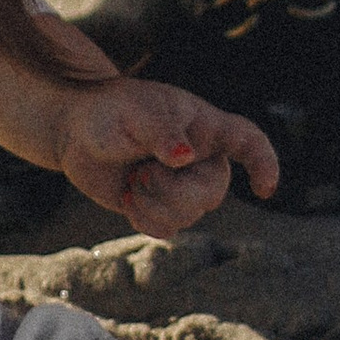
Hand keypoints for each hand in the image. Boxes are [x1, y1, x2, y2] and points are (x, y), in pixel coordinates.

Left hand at [48, 76, 277, 236]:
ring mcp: (180, 185)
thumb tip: (186, 158)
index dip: (264, 163)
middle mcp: (199, 158)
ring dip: (154, 203)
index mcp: (203, 126)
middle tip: (143, 172)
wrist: (74, 130)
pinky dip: (143, 218)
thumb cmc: (109, 109)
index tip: (265, 189)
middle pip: (213, 192)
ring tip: (134, 179)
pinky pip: (166, 230)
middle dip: (175, 192)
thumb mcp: (135, 112)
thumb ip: (162, 133)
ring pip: (189, 216)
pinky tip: (128, 197)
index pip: (248, 141)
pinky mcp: (158, 206)